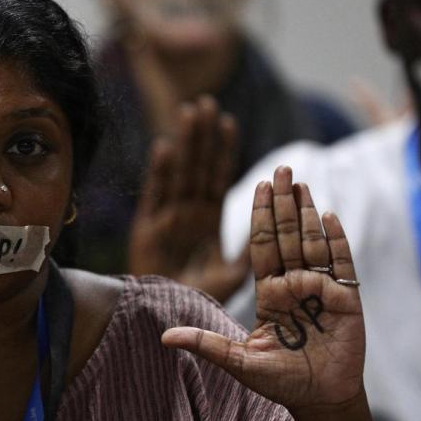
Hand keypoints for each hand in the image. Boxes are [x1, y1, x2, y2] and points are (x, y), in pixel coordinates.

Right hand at [128, 96, 249, 301]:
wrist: (166, 319)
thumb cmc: (198, 299)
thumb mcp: (233, 275)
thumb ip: (248, 251)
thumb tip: (273, 227)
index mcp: (207, 219)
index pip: (218, 177)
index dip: (223, 150)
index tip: (229, 121)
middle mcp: (187, 213)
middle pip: (197, 166)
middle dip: (202, 135)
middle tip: (206, 102)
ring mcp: (166, 218)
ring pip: (179, 173)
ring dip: (184, 143)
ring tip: (189, 112)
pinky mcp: (146, 230)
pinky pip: (155, 196)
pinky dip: (159, 173)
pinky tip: (165, 148)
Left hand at [162, 166, 364, 412]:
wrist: (320, 400)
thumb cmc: (280, 381)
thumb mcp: (237, 361)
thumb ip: (206, 344)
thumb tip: (164, 336)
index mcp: (269, 293)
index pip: (262, 247)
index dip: (260, 217)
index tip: (258, 186)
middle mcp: (294, 285)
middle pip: (288, 236)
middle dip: (284, 203)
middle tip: (282, 168)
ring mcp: (321, 290)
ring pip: (312, 243)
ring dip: (307, 213)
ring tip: (302, 184)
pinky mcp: (347, 299)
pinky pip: (341, 264)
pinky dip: (336, 240)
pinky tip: (329, 216)